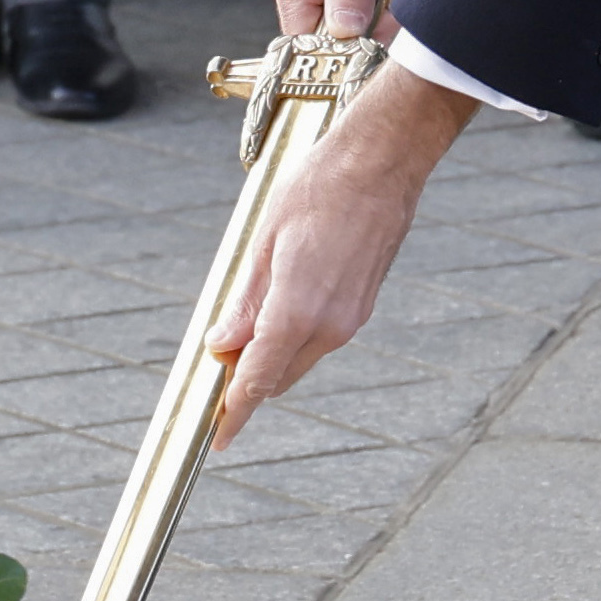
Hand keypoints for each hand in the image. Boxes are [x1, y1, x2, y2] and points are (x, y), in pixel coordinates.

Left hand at [211, 68, 465, 442]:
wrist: (382, 163)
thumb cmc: (318, 189)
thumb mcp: (264, 242)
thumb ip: (244, 303)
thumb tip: (220, 346)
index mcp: (298, 310)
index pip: (258, 378)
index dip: (235, 411)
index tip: (219, 438)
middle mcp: (330, 326)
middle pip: (279, 377)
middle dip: (248, 382)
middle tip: (218, 368)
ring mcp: (351, 319)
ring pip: (300, 359)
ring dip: (272, 358)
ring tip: (243, 332)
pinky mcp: (362, 307)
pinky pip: (319, 339)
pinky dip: (294, 339)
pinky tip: (277, 311)